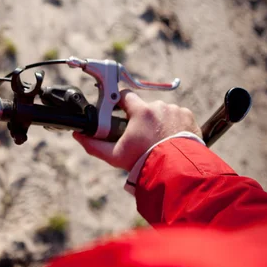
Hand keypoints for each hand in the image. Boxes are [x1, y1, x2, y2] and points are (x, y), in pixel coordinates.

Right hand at [73, 91, 201, 170]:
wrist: (177, 171)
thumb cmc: (144, 162)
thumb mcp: (115, 156)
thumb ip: (94, 145)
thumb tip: (78, 135)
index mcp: (141, 111)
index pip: (125, 95)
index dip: (120, 103)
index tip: (119, 112)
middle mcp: (159, 106)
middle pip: (145, 107)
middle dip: (142, 119)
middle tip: (140, 136)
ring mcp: (175, 111)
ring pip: (162, 112)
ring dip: (159, 122)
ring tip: (159, 141)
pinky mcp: (188, 117)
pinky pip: (177, 116)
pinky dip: (174, 125)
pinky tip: (172, 139)